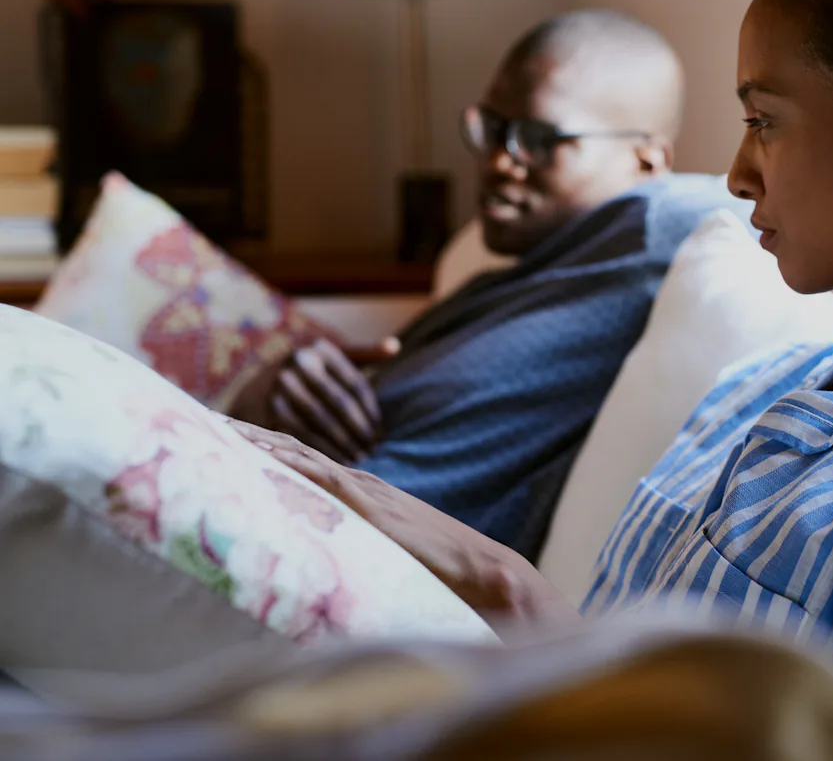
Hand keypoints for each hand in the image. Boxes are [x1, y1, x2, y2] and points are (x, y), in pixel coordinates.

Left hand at [227, 419, 577, 632]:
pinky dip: (286, 460)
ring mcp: (362, 491)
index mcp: (356, 493)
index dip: (256, 445)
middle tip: (194, 418)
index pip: (296, 461)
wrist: (480, 569)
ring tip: (209, 424)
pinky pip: (320, 476)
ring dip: (251, 438)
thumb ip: (351, 552)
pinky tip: (256, 450)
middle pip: (287, 448)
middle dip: (242, 432)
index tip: (216, 435)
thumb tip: (319, 571)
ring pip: (296, 454)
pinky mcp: (370, 505)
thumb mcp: (381, 557)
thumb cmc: (436, 573)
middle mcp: (355, 483)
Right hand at [268, 338, 389, 465]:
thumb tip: (395, 346)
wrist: (258, 387)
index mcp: (319, 350)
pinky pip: (302, 434)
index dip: (371, 410)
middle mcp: (297, 365)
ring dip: (344, 442)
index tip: (382, 430)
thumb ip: (365, 353)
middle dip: (360, 428)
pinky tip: (339, 460)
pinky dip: (323, 449)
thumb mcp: (333, 357)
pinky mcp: (270, 411)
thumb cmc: (310, 372)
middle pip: (339, 403)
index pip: (354, 384)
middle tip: (374, 447)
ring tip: (361, 456)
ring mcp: (281, 388)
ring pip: (321, 420)